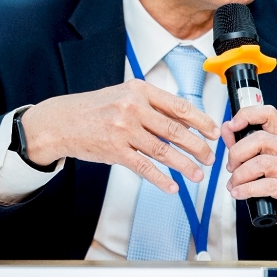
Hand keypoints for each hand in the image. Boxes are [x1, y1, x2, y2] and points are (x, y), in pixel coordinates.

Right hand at [20, 79, 219, 193]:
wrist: (62, 121)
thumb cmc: (95, 108)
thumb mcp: (124, 96)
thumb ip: (152, 106)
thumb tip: (184, 121)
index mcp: (139, 90)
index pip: (179, 106)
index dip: (201, 121)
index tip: (214, 132)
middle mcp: (132, 108)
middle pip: (175, 130)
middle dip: (198, 146)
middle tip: (210, 157)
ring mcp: (123, 130)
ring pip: (163, 151)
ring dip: (184, 165)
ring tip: (197, 174)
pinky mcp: (115, 150)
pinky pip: (144, 167)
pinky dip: (161, 179)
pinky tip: (172, 186)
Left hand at [222, 105, 276, 255]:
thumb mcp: (266, 170)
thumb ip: (246, 150)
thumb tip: (228, 129)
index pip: (269, 114)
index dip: (247, 115)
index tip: (232, 125)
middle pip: (260, 139)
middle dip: (237, 153)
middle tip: (231, 168)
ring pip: (261, 162)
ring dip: (240, 175)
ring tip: (234, 185)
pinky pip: (266, 185)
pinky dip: (246, 190)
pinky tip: (239, 194)